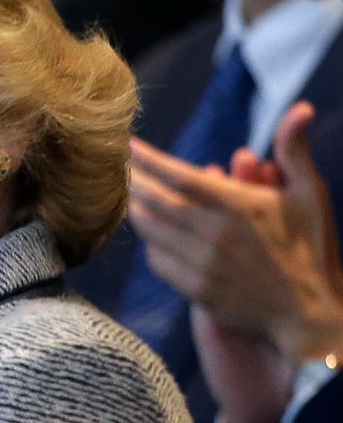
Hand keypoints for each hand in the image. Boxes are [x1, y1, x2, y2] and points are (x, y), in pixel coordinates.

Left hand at [130, 103, 342, 360]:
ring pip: (149, 229)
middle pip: (153, 201)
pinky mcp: (193, 289)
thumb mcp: (310, 195)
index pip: (178, 176)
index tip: (125, 143)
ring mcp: (201, 264)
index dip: (146, 159)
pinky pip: (156, 260)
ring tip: (125, 191)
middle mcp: (214, 234)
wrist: (307, 316)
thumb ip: (294, 150)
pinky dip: (149, 242)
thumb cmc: (310, 249)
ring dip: (134, 208)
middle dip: (130, 179)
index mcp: (238, 207)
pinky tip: (148, 231)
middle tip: (112, 163)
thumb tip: (301, 107)